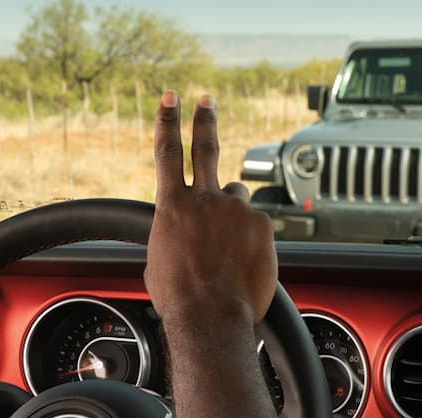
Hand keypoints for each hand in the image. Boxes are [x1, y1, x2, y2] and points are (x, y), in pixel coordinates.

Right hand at [144, 91, 277, 323]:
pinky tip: (245, 261)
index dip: (167, 122)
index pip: (166, 154)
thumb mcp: (160, 261)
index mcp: (172, 206)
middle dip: (204, 120)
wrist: (211, 315)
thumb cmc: (180, 297)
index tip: (170, 98)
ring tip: (230, 246)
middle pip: (205, 149)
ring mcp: (235, 209)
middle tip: (207, 99)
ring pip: (237, 197)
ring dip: (234, 213)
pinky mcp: (261, 223)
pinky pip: (257, 225)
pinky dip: (252, 239)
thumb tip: (180, 235)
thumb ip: (172, 234)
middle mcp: (204, 199)